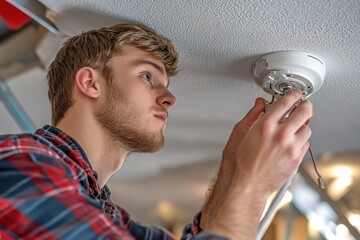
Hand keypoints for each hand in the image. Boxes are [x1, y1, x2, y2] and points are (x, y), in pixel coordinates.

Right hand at [204, 91, 312, 238]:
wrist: (248, 183)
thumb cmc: (242, 161)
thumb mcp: (241, 132)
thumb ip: (253, 115)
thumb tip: (260, 104)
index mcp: (266, 126)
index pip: (286, 102)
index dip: (293, 95)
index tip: (295, 94)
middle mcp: (281, 135)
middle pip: (304, 111)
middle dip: (305, 105)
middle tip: (303, 105)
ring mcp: (291, 147)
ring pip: (307, 128)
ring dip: (301, 126)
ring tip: (293, 129)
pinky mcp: (296, 159)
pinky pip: (306, 144)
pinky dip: (300, 141)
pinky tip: (290, 143)